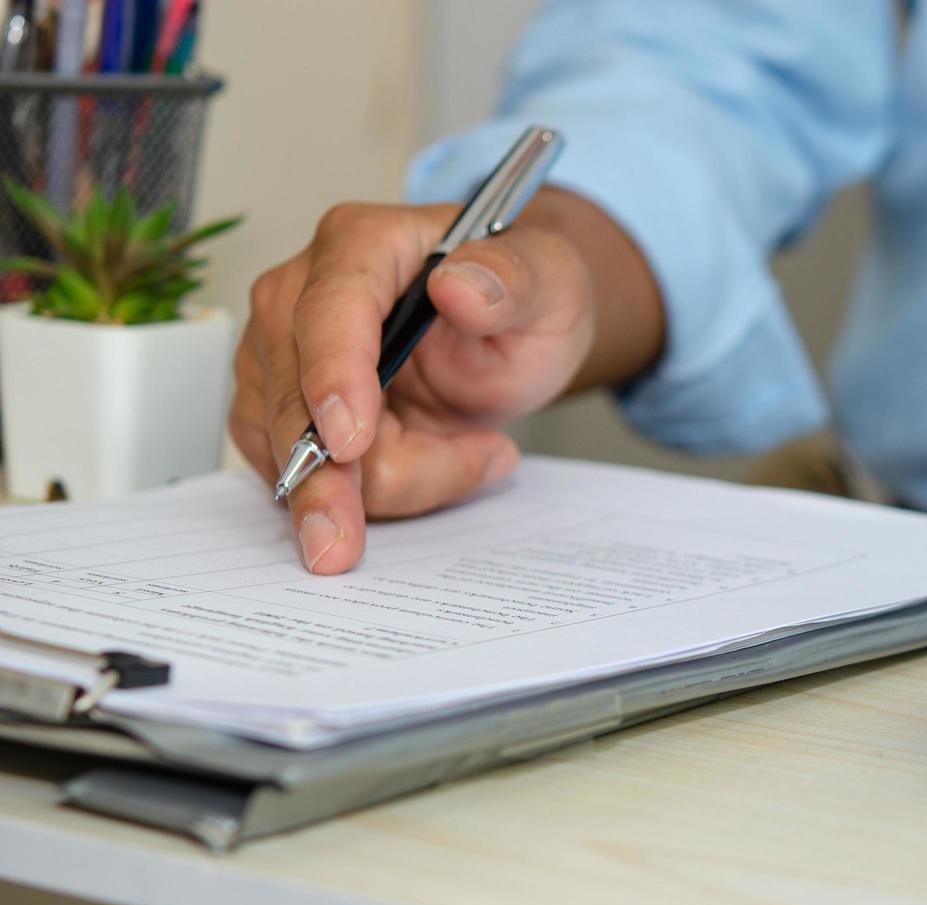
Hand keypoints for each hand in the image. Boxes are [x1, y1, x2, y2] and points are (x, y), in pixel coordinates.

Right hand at [230, 195, 599, 574]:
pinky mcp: (283, 414)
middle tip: (349, 544)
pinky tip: (440, 466)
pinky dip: (376, 496)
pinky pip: (306, 478)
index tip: (350, 443)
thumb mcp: (550, 280)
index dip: (335, 376)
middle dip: (328, 477)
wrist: (513, 330)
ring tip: (476, 455)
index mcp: (363, 244)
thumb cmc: (522, 296)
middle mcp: (303, 295)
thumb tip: (460, 287)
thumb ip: (514, 279)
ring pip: (296, 452)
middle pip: (292, 396)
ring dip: (384, 485)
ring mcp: (283, 358)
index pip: (329, 309)